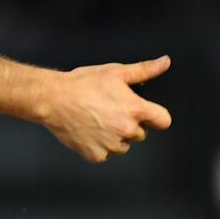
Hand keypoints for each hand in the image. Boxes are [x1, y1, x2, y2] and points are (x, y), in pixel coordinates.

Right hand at [42, 55, 172, 162]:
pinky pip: (106, 153)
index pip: (163, 121)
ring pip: (123, 145)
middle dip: (130, 123)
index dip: (156, 115)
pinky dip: (100, 145)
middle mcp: (127, 131)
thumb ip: (145, 69)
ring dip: (116, 136)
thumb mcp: (116, 71)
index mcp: (135, 110)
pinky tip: (89, 129)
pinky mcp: (97, 156)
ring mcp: (112, 146)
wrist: (54, 99)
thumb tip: (165, 62)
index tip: (146, 112)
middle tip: (111, 109)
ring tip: (98, 119)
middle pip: (140, 133)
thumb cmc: (84, 84)